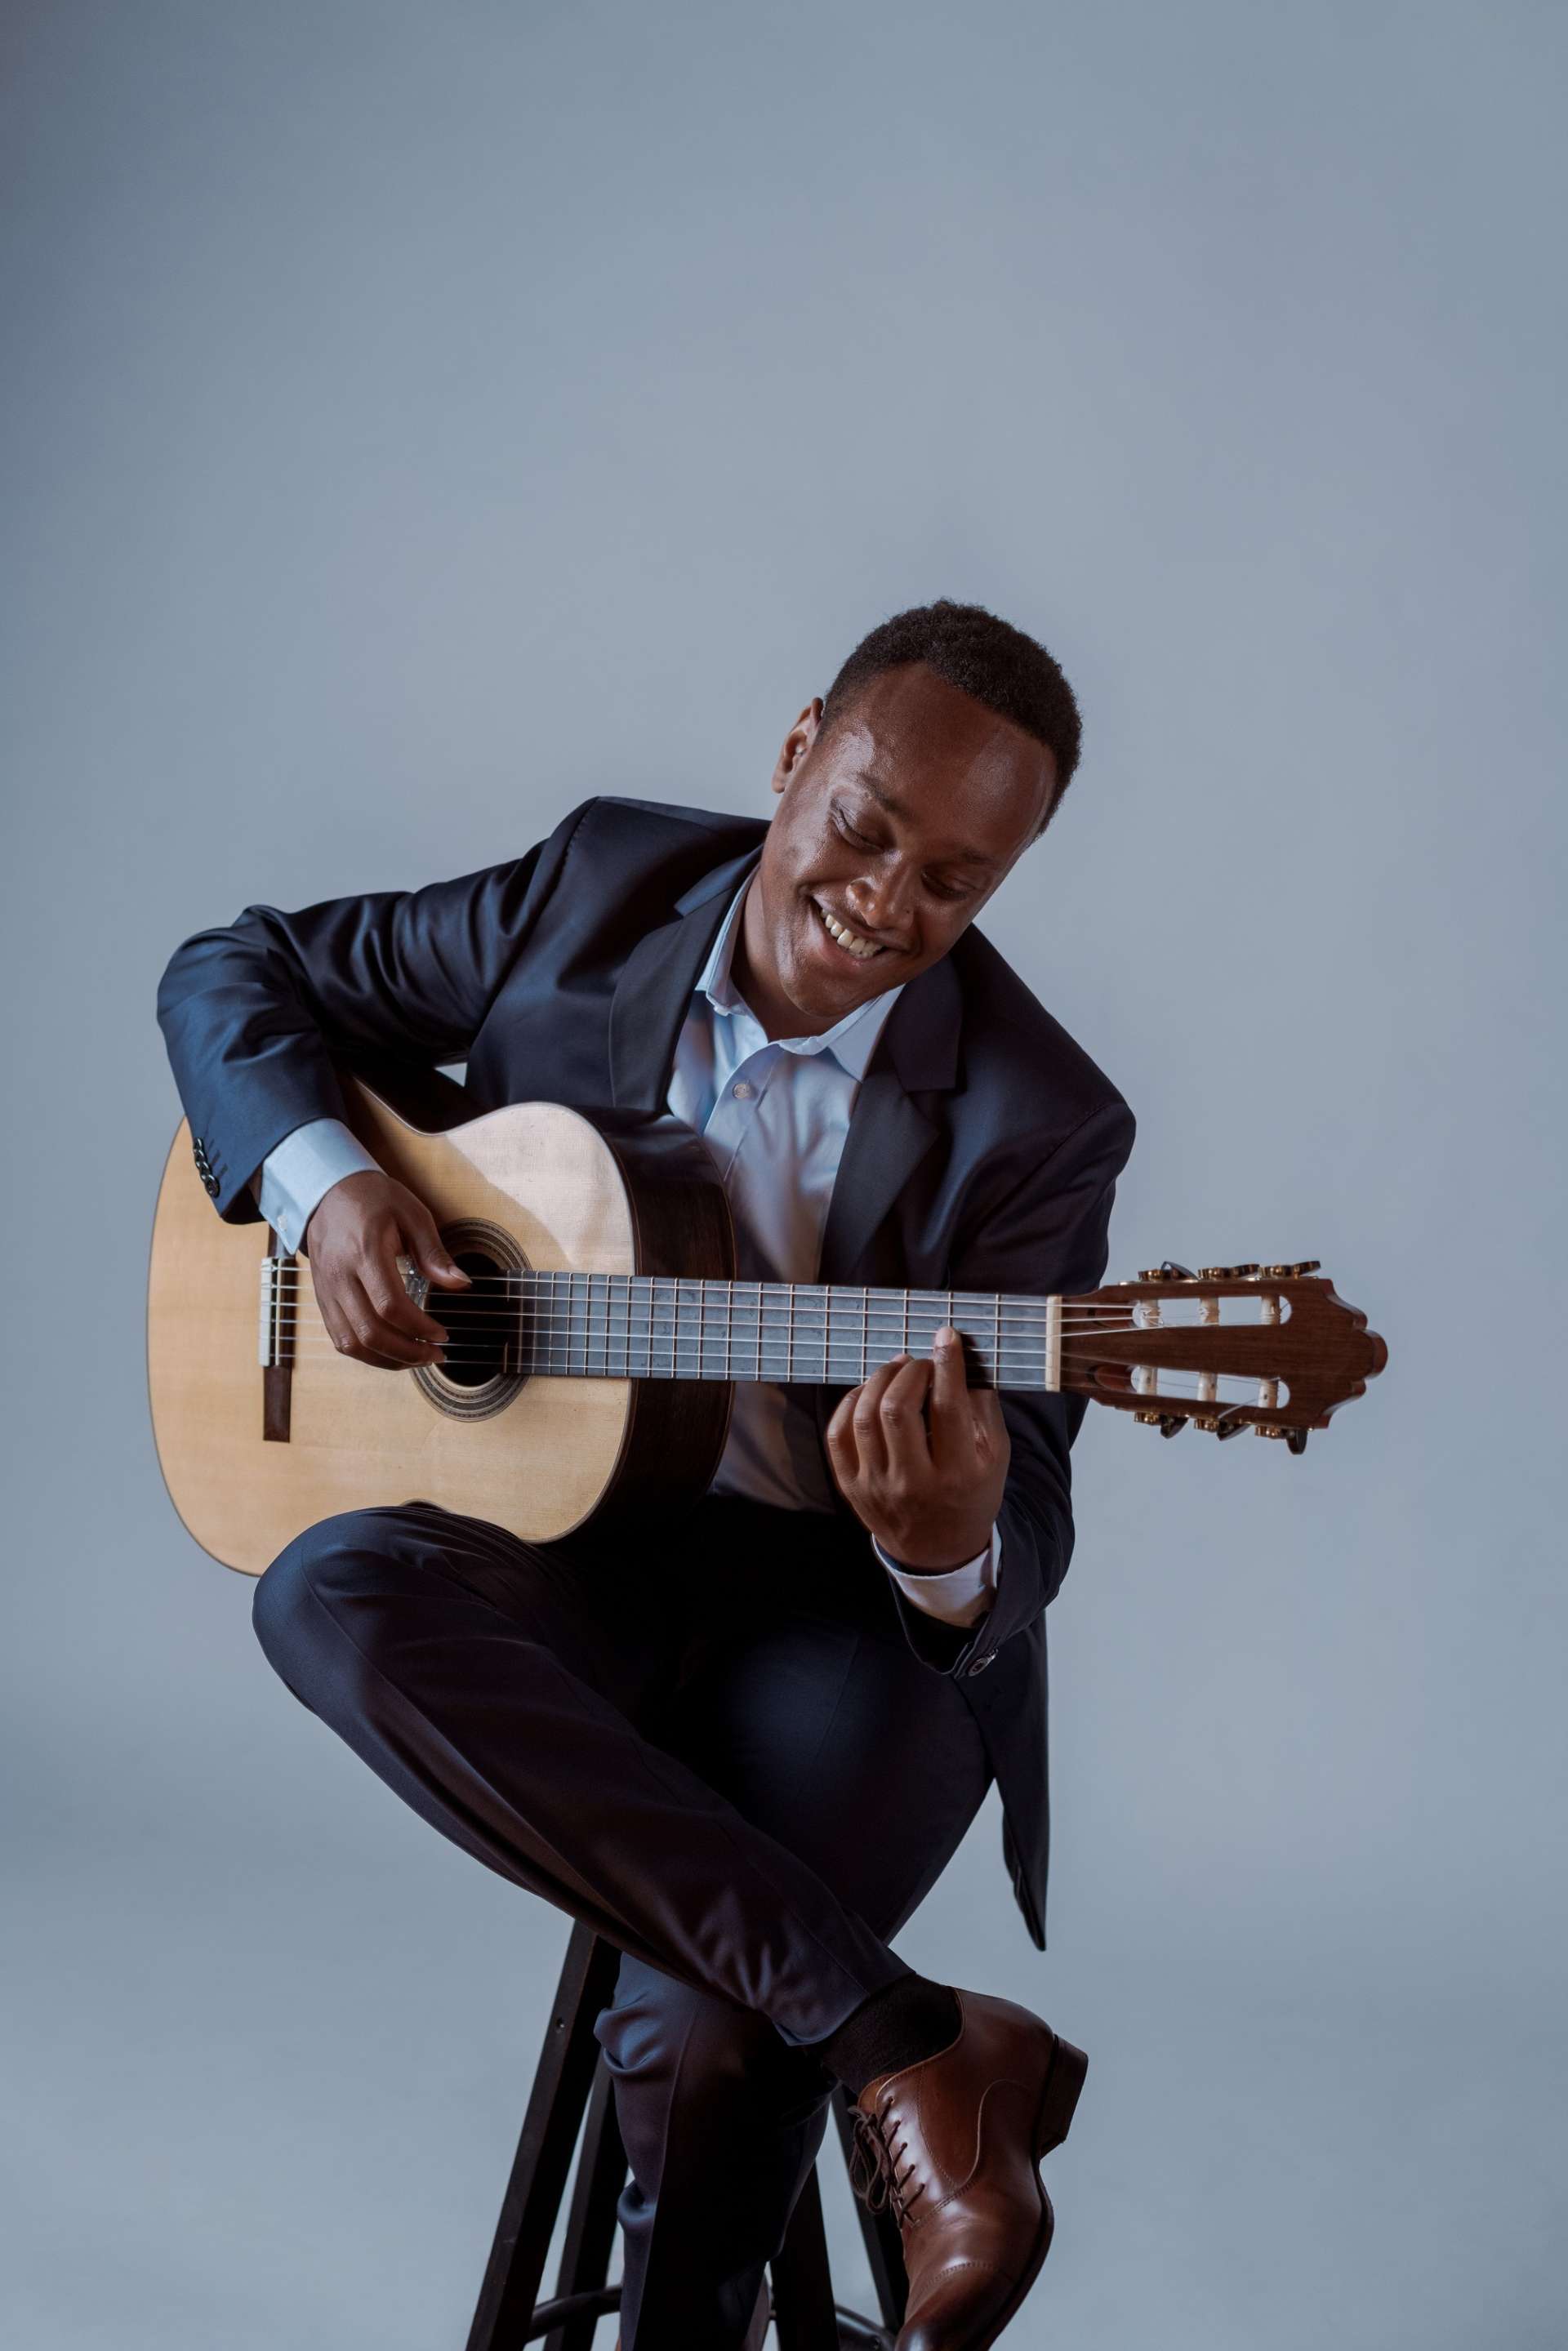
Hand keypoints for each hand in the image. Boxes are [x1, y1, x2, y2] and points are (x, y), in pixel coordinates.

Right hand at [301, 1170, 470, 1368]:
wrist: (327, 1192)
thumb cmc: (373, 1199)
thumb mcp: (412, 1214)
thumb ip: (435, 1253)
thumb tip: (461, 1284)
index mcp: (365, 1253)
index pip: (390, 1306)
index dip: (419, 1328)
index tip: (443, 1335)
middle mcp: (340, 1276)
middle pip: (370, 1332)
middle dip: (407, 1352)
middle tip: (434, 1354)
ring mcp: (326, 1290)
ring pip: (351, 1342)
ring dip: (386, 1359)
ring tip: (416, 1359)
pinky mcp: (321, 1298)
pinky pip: (339, 1338)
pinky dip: (365, 1353)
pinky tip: (390, 1352)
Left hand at [825, 1326, 1009, 1569]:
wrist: (938, 1549)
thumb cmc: (971, 1492)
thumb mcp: (995, 1457)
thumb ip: (984, 1408)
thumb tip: (964, 1359)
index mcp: (957, 1474)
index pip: (948, 1407)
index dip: (946, 1364)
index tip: (947, 1337)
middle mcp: (914, 1482)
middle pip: (898, 1409)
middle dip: (910, 1371)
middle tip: (921, 1362)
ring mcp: (876, 1485)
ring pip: (864, 1417)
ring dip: (880, 1380)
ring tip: (897, 1369)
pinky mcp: (851, 1486)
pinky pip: (838, 1434)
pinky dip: (851, 1402)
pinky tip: (870, 1392)